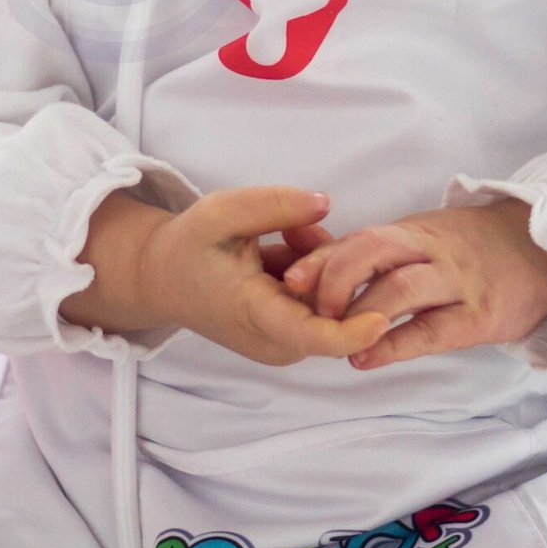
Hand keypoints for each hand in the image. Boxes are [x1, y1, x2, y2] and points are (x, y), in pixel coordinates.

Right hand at [137, 187, 391, 368]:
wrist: (162, 278)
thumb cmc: (188, 246)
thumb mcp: (222, 211)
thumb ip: (274, 206)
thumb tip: (325, 204)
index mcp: (253, 314)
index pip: (310, 335)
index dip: (352, 333)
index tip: (384, 321)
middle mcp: (273, 340)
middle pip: (331, 305)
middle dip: (326, 261)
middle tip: (289, 226)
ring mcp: (284, 343)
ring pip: (329, 301)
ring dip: (317, 263)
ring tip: (279, 235)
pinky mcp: (289, 336)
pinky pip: (320, 301)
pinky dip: (310, 272)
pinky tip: (280, 249)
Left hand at [279, 199, 546, 370]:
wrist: (544, 254)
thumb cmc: (473, 250)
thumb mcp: (426, 240)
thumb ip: (382, 255)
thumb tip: (317, 272)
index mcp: (413, 233)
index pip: (358, 238)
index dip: (321, 259)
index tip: (290, 280)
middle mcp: (431, 251)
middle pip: (373, 252)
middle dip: (334, 281)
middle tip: (314, 313)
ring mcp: (457, 282)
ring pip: (399, 288)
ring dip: (360, 314)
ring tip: (336, 338)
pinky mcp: (478, 316)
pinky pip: (430, 331)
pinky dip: (392, 346)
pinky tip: (365, 358)